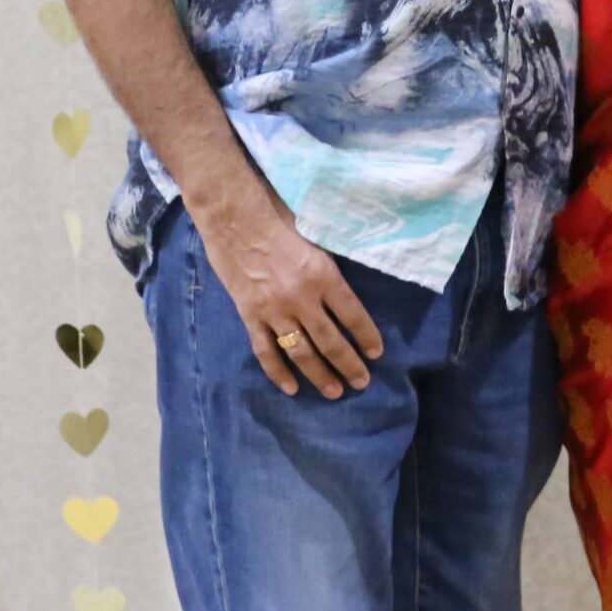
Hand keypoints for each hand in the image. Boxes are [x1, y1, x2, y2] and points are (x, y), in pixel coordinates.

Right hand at [194, 183, 383, 398]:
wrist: (234, 218)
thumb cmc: (280, 219)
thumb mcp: (318, 237)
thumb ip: (332, 266)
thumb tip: (351, 284)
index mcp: (323, 276)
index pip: (353, 315)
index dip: (367, 337)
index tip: (377, 353)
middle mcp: (301, 298)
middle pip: (330, 341)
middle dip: (349, 365)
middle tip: (361, 383)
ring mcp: (273, 310)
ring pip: (301, 352)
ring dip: (319, 375)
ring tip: (334, 392)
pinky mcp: (249, 315)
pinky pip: (265, 351)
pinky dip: (278, 372)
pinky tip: (291, 388)